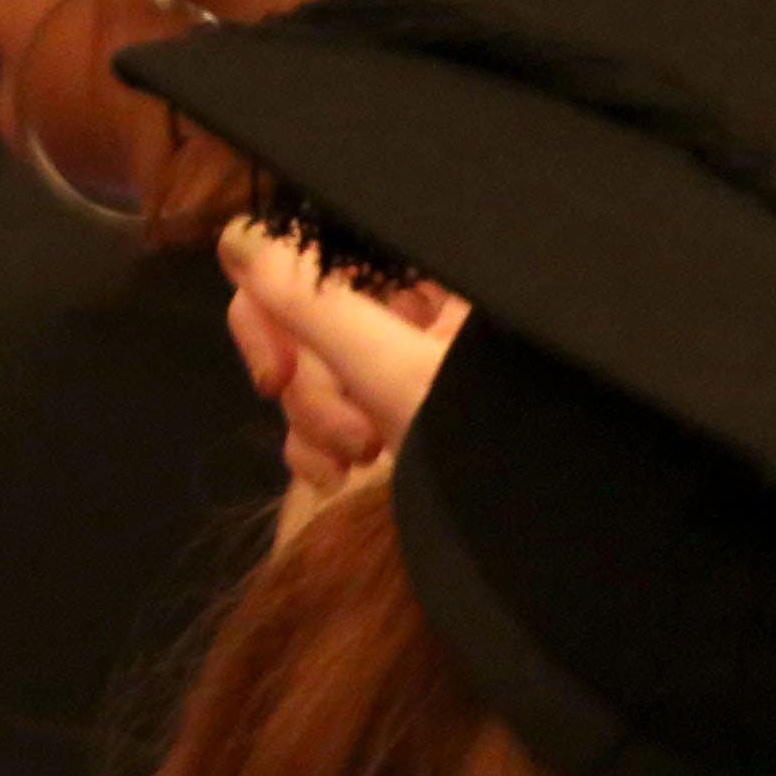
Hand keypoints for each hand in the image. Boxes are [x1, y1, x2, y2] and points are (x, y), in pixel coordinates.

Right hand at [221, 217, 460, 544]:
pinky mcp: (387, 411)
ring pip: (305, 363)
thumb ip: (311, 300)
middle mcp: (418, 306)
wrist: (536, 539)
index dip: (277, 303)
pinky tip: (338, 477)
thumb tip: (239, 237)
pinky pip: (316, 406)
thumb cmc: (492, 449)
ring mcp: (399, 361)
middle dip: (308, 381)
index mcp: (433, 273)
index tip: (278, 369)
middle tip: (342, 429)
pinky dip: (314, 444)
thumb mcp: (398, 372)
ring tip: (358, 459)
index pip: (319, 250)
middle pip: (304, 310)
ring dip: (314, 420)